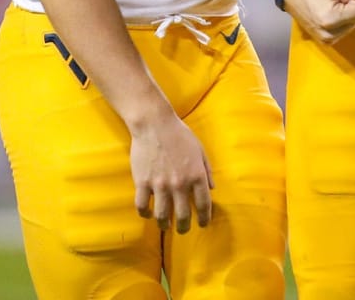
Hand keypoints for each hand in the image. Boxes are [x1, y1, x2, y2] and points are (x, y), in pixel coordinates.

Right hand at [130, 112, 213, 232]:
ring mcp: (160, 185)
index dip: (205, 217)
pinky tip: (148, 214)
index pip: (204, 204)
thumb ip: (207, 169)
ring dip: (164, 225)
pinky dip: (145, 214)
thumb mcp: (200, 149)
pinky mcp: (143, 183)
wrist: (155, 124)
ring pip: (162, 216)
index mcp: (196, 174)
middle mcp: (180, 183)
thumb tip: (212, 188)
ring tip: (166, 226)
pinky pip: (142, 206)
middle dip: (184, 227)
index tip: (203, 224)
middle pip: (183, 215)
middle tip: (183, 230)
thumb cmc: (180, 134)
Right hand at [284, 0, 354, 42]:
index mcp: (331, 20)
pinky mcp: (325, 41)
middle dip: (350, 5)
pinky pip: (345, 28)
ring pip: (353, 23)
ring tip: (329, 3)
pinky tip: (328, 11)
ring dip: (345, 11)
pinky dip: (341, 18)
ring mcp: (327, 41)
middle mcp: (329, 36)